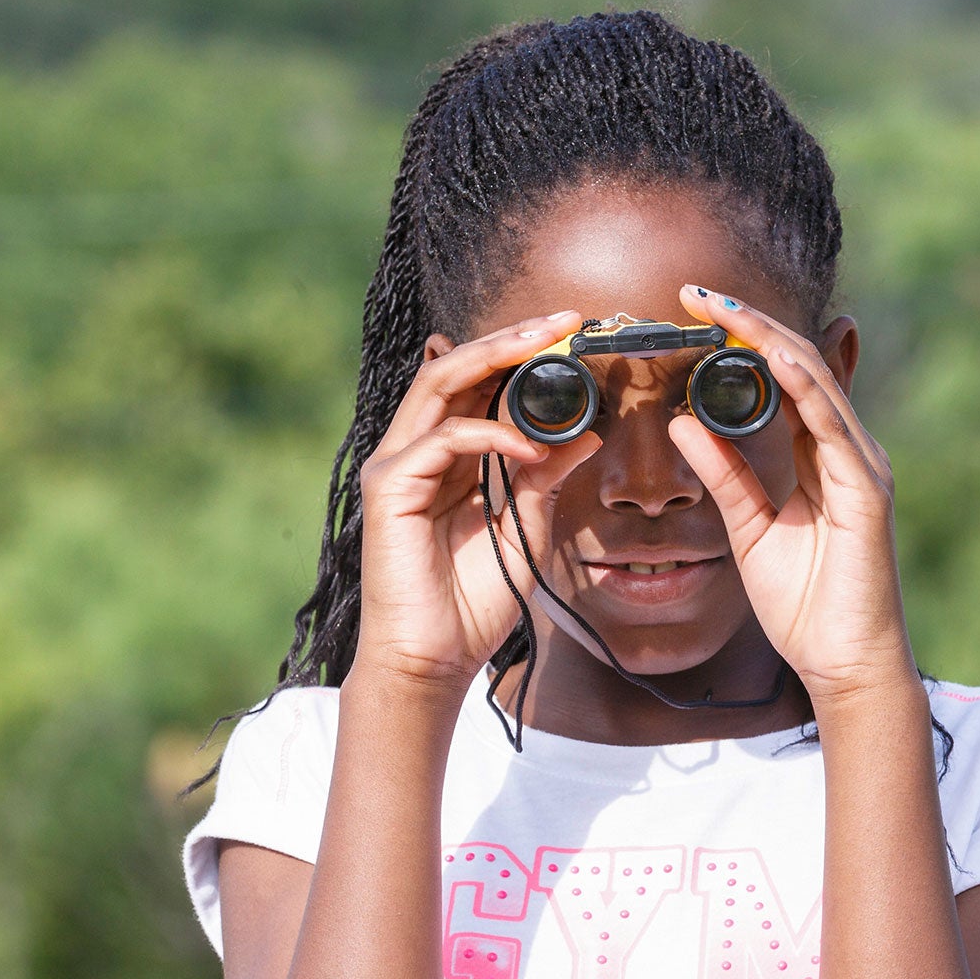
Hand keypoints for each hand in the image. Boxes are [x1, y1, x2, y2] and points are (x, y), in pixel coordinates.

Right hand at [353, 310, 603, 690]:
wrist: (436, 658)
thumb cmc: (473, 599)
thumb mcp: (526, 526)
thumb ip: (547, 478)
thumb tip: (590, 433)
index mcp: (449, 456)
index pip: (480, 385)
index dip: (521, 354)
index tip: (573, 334)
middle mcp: (417, 450)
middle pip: (457, 369)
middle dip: (511, 339)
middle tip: (564, 320)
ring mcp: (397, 465)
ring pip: (441, 385)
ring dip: (498, 359)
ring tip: (548, 346)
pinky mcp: (389, 488)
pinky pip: (442, 440)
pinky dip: (490, 436)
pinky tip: (530, 448)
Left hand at [667, 284, 913, 701]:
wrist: (843, 663)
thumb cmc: (804, 605)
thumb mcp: (750, 529)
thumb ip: (725, 475)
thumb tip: (683, 421)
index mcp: (823, 458)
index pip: (785, 381)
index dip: (744, 341)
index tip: (695, 313)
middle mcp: (848, 452)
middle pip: (801, 366)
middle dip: (750, 325)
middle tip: (696, 291)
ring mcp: (862, 466)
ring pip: (816, 381)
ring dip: (767, 338)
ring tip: (721, 308)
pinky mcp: (867, 489)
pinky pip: (830, 423)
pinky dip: (800, 384)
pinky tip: (768, 357)